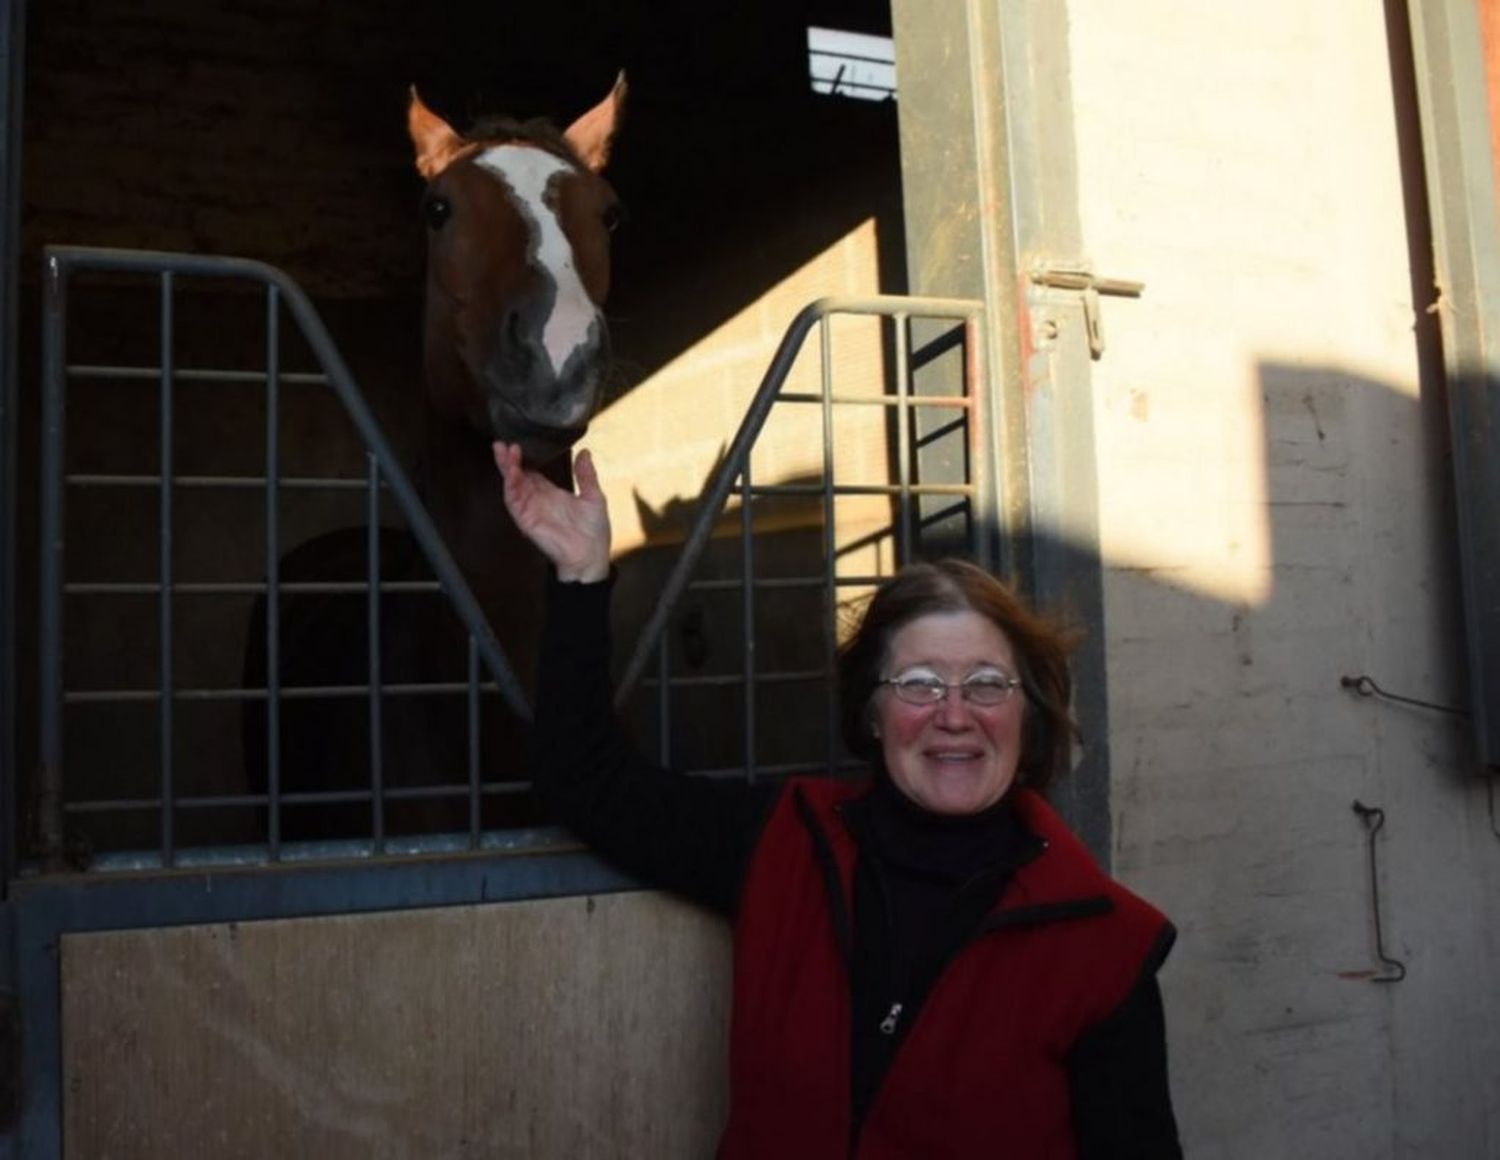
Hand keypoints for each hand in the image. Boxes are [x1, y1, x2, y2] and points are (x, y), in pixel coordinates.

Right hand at [493, 442, 611, 582]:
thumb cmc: (593, 531)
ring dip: (507, 469)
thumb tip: (585, 452)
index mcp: (549, 493)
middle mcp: (536, 500)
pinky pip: (514, 503)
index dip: (523, 458)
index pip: (530, 472)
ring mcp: (530, 510)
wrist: (591, 556)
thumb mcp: (593, 496)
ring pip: (512, 486)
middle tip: (501, 443)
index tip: (518, 442)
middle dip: (507, 460)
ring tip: (504, 452)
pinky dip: (511, 487)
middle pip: (516, 476)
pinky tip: (511, 474)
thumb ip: (586, 475)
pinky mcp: (526, 521)